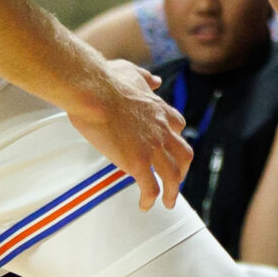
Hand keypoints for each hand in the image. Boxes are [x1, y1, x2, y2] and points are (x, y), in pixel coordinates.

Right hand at [71, 59, 191, 208]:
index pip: (178, 126)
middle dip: (182, 170)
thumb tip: (154, 79)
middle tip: (175, 180)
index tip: (170, 146)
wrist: (94, 90)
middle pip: (183, 155)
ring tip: (167, 203)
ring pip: (172, 176)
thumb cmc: (106, 80)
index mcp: (160, 110)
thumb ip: (145, 77)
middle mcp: (162, 130)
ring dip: (172, 192)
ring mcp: (152, 148)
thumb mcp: (131, 71)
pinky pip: (150, 187)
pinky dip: (150, 199)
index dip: (175, 139)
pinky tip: (144, 205)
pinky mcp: (137, 162)